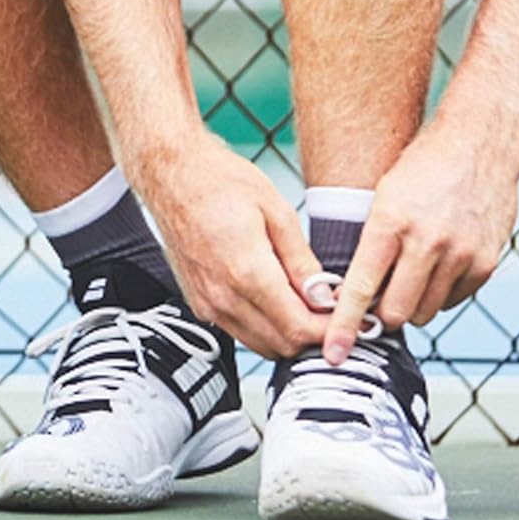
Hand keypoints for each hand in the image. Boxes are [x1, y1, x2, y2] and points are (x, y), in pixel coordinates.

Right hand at [133, 133, 324, 358]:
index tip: (346, 319)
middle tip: (331, 312)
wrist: (171, 175)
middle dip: (312, 335)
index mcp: (247, 272)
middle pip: (281, 345)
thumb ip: (301, 261)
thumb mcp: (276, 211)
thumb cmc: (220, 181)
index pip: (298, 327)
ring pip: (260, 345)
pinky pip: (239, 331)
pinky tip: (277, 300)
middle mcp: (223, 297)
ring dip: (287, 334)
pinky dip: (263, 327)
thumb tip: (323, 296)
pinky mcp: (199, 304)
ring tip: (307, 305)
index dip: (328, 330)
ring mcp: (207, 304)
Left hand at [324, 121, 518, 363]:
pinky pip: (454, 300)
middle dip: (384, 313)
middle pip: (396, 313)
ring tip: (413, 270)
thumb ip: (372, 245)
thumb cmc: (423, 167)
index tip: (333, 354)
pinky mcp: (486, 262)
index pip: (361, 288)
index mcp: (391, 223)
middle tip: (381, 296)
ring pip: (426, 312)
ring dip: (414, 302)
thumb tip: (354, 295)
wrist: (481, 141)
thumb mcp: (384, 196)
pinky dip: (442, 292)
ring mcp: (461, 254)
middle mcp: (428, 242)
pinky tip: (440, 263)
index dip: (345, 326)